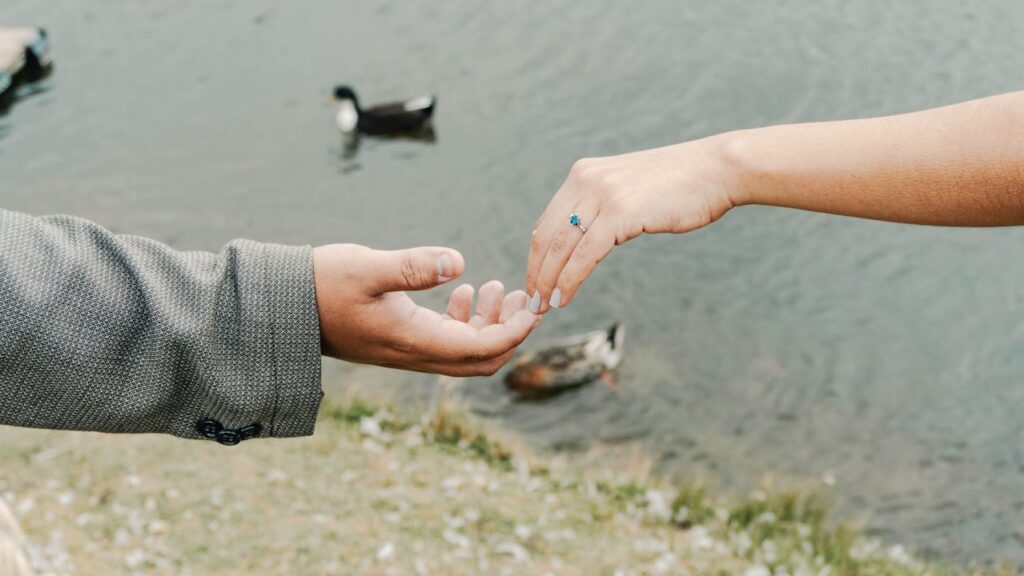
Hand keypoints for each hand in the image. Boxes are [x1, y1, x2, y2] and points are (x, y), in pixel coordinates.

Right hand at [314, 243, 539, 375]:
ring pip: (463, 351)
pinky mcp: (398, 340)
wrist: (283, 306)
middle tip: (526, 298)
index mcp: (413, 341)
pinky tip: (466, 290)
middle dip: (510, 332)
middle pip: (479, 360)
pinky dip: (464, 320)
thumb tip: (460, 261)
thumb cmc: (322, 283)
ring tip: (500, 287)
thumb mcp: (368, 267)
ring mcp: (405, 350)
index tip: (534, 306)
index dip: (514, 332)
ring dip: (489, 324)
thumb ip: (413, 266)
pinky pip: (444, 341)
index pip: (479, 349)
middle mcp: (413, 353)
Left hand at [526, 138, 737, 312]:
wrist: (716, 170)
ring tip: (544, 306)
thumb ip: (601, 206)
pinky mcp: (619, 212)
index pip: (547, 222)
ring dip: (548, 282)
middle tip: (532, 302)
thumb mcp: (628, 189)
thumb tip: (582, 234)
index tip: (535, 283)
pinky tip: (564, 298)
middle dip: (536, 273)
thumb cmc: (680, 185)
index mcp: (584, 173)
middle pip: (546, 236)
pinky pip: (584, 255)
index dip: (537, 257)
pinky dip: (569, 281)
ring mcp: (601, 194)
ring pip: (560, 247)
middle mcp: (586, 180)